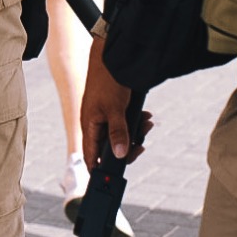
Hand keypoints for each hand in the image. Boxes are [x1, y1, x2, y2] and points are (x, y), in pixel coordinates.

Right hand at [79, 37, 151, 166]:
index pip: (91, 157)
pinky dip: (137, 123)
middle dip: (128, 148)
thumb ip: (118, 133)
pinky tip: (145, 117)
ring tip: (147, 124)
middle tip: (141, 145)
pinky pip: (125, 124)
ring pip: (120, 136)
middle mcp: (95, 124)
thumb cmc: (107, 80)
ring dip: (135, 133)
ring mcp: (104, 117)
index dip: (100, 171)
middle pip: (109, 149)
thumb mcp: (115, 109)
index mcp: (89, 126)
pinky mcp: (114, 110)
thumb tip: (121, 155)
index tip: (113, 180)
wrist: (111, 56)